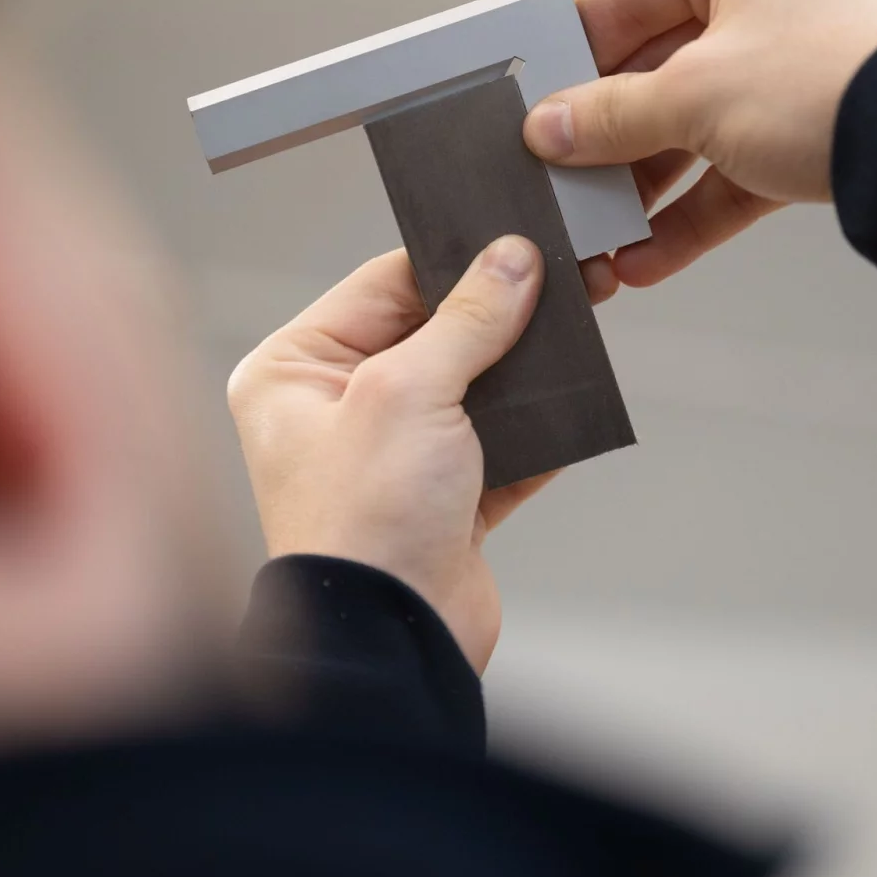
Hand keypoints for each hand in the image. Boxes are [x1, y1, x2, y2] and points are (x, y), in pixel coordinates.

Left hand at [228, 237, 558, 673]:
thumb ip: (466, 320)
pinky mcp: (442, 501)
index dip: (451, 259)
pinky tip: (576, 400)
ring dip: (524, 368)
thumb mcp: (410, 391)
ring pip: (472, 387)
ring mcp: (391, 457)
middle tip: (563, 277)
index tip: (514, 238)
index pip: (383, 285)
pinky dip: (537, 428)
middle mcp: (335, 409)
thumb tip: (511, 261)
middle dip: (499, 312)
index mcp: (294, 372)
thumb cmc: (363, 521)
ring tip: (581, 330)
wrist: (394, 639)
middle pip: (433, 332)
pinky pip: (500, 446)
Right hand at [524, 0, 876, 287]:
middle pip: (655, 71)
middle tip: (558, 180)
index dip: (571, 58)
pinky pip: (732, 170)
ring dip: (644, 189)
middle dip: (608, 141)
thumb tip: (549, 129)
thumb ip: (611, 116)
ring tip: (597, 234)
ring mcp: (791, 63)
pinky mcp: (809, 127)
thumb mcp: (694, 97)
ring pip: (692, 128)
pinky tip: (646, 258)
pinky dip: (692, 214)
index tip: (532, 105)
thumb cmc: (831, 80)